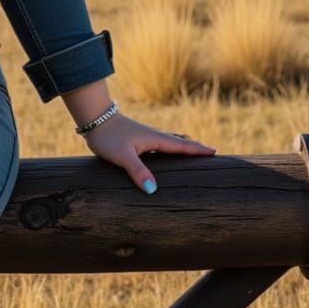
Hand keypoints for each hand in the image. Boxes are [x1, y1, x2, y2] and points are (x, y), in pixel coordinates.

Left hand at [81, 112, 216, 194]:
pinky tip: (162, 154)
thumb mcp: (122, 155)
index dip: (198, 149)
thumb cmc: (108, 135)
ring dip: (180, 147)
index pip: (181, 146)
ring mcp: (143, 137)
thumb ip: (137, 170)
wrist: (92, 117)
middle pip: (178, 143)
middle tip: (210, 152)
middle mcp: (152, 136)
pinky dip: (166, 148)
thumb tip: (152, 189)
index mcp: (154, 139)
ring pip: (167, 142)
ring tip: (191, 153)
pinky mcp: (134, 139)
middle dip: (193, 148)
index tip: (215, 151)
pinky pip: (157, 145)